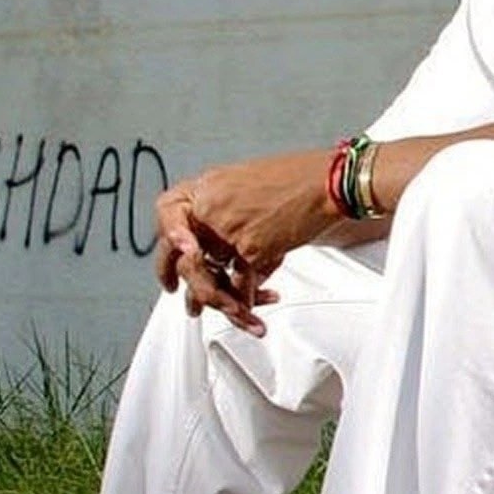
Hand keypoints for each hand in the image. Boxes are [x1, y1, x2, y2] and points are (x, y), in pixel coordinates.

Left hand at [153, 149, 337, 334]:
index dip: (167, 236)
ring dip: (220, 302)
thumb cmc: (295, 179)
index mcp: (206, 188)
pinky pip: (240, 286)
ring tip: (229, 313)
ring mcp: (228, 229)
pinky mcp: (251, 248)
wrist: (326, 182)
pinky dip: (247, 304)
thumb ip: (221, 210)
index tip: (175, 255)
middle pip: (181, 252)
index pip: (167, 211)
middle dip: (186, 282)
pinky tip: (252, 313)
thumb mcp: (243, 183)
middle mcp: (211, 207)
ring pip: (210, 277)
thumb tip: (214, 246)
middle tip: (190, 300)